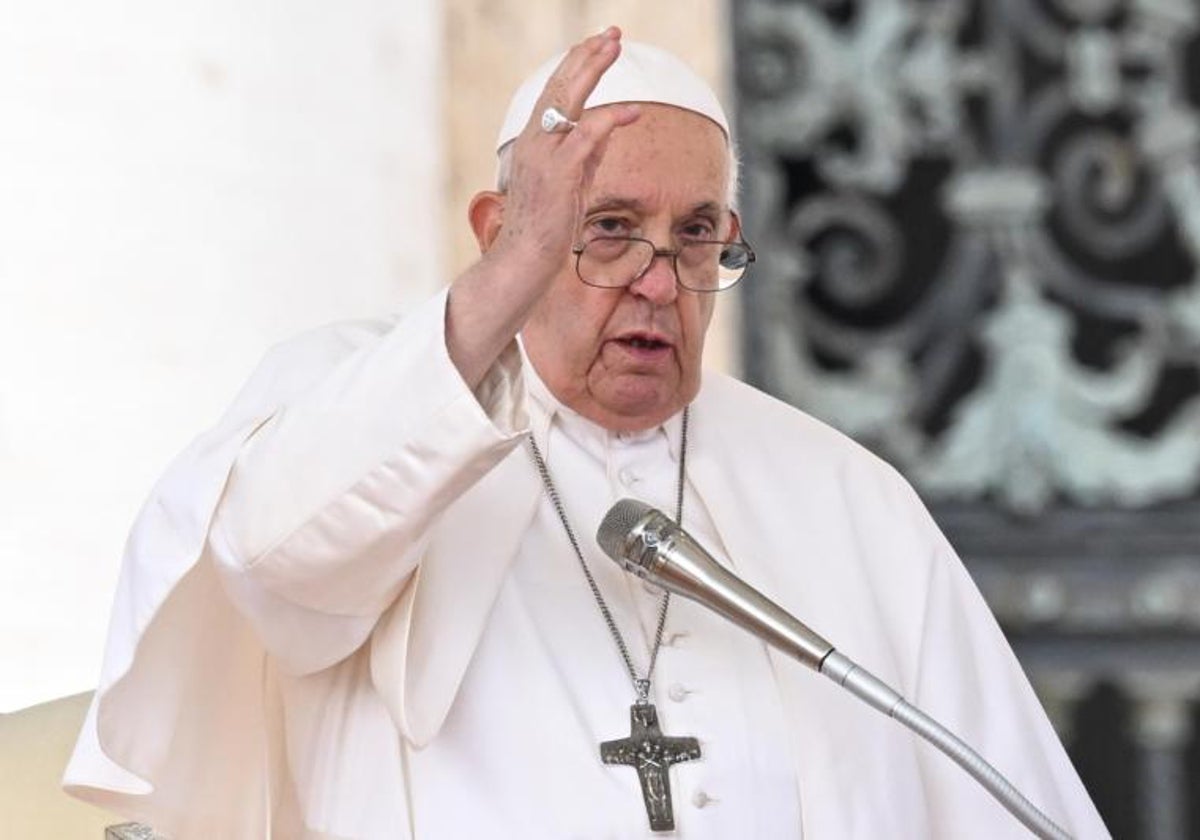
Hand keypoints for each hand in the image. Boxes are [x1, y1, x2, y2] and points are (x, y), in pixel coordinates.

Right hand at [487, 26, 640, 281]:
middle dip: (586, 55)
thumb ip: (587, 153)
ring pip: (569, 99)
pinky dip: (611, 118)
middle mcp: (535, 141)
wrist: (523, 260)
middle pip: (561, 86)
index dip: (576, 67)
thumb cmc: (545, 229)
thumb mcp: (569, 184)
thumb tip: (609, 126)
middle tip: (611, 33)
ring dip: (594, 68)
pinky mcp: (559, 173)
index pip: (555, 93)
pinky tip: (634, 110)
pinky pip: (588, 135)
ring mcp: (544, 155)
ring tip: (615, 46)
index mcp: (534, 143)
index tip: (597, 45)